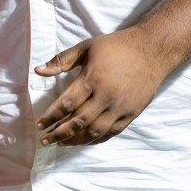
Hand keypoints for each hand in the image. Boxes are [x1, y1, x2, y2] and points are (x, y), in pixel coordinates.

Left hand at [34, 27, 174, 146]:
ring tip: (62, 144)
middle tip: (45, 140)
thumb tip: (38, 70)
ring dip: (76, 140)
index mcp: (92, 79)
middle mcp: (106, 96)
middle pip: (78, 122)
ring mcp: (120, 107)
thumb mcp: (86, 47)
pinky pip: (111, 132)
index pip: (66, 103)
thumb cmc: (116, 47)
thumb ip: (61, 60)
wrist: (152, 50)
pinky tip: (84, 141)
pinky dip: (96, 139)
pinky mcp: (132, 113)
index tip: (39, 125)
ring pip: (95, 131)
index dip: (51, 116)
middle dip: (59, 133)